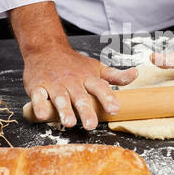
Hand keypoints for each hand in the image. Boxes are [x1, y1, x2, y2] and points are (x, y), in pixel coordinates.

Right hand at [9, 1, 136, 129]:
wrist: (46, 49)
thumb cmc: (74, 64)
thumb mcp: (96, 68)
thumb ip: (115, 75)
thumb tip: (136, 74)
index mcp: (88, 78)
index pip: (100, 87)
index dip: (108, 98)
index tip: (115, 109)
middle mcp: (72, 81)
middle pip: (80, 96)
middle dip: (86, 110)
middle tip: (91, 125)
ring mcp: (54, 84)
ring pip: (60, 98)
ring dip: (64, 110)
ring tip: (69, 123)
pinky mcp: (37, 86)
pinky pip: (38, 96)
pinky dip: (39, 105)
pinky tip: (43, 115)